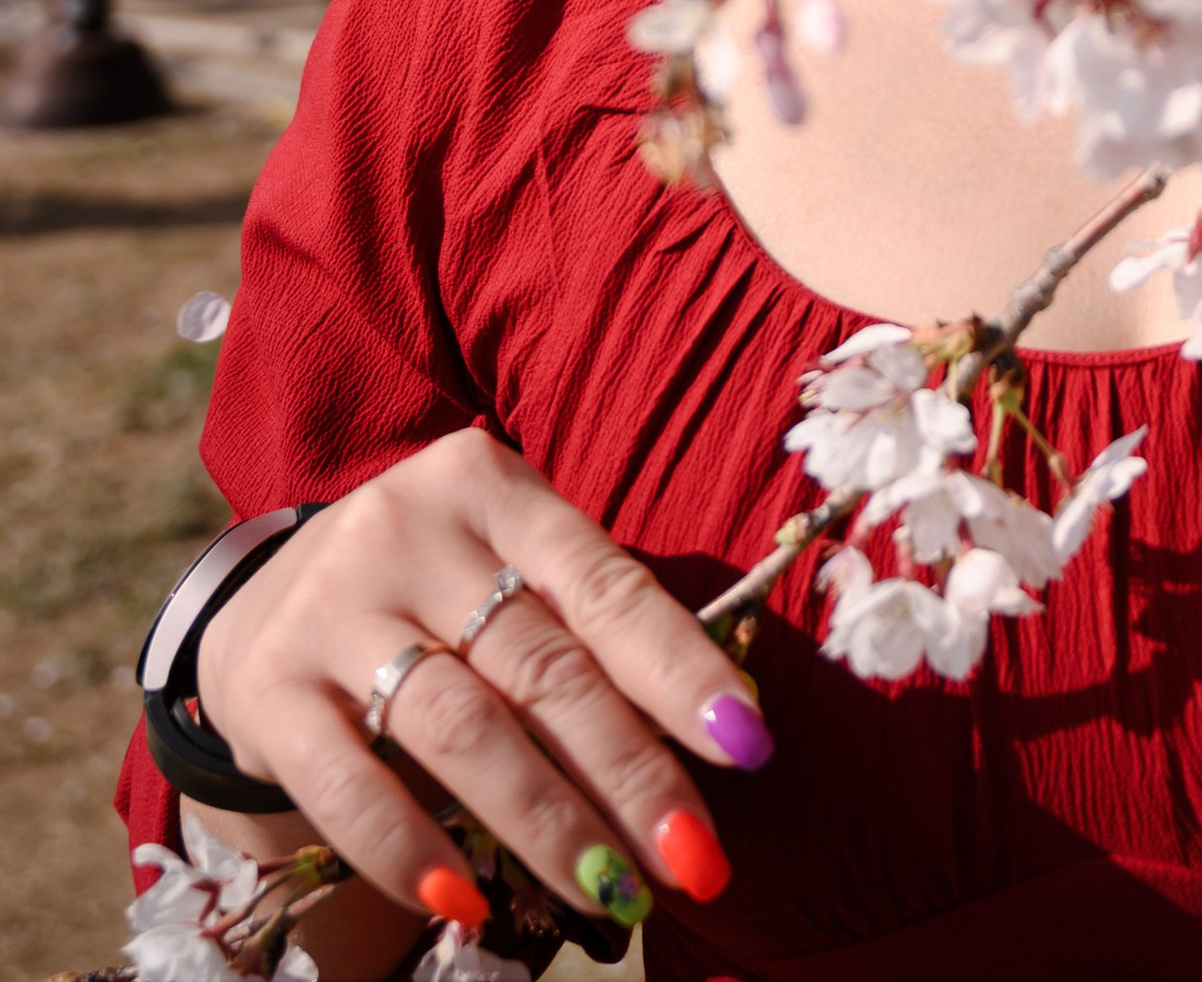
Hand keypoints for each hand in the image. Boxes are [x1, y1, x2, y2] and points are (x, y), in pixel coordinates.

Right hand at [194, 426, 766, 938]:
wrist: (264, 599)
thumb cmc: (432, 590)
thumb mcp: (503, 568)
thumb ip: (584, 627)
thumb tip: (714, 737)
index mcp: (493, 487)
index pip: (605, 584)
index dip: (681, 666)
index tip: (749, 743)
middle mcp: (410, 531)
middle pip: (542, 666)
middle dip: (630, 773)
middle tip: (695, 859)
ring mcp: (332, 606)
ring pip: (461, 729)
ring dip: (547, 825)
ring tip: (613, 893)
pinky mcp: (268, 689)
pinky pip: (348, 785)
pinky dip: (412, 852)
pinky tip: (468, 904)